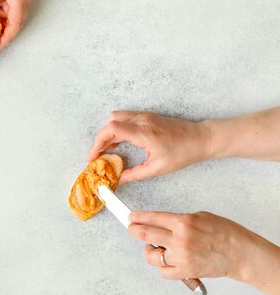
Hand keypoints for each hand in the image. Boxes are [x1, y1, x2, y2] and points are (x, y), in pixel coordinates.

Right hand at [87, 111, 211, 182]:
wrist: (201, 139)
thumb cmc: (183, 153)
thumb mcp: (158, 168)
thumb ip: (135, 174)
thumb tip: (119, 179)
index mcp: (144, 133)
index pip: (111, 129)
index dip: (97, 143)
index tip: (93, 156)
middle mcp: (142, 120)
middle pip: (110, 121)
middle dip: (100, 138)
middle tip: (99, 154)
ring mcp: (145, 116)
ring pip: (116, 117)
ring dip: (108, 132)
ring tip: (108, 149)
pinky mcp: (148, 116)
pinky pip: (125, 118)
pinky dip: (117, 128)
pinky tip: (119, 142)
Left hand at [128, 210, 259, 281]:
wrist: (241, 253)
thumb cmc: (225, 233)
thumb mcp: (201, 217)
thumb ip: (179, 220)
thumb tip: (159, 222)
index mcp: (183, 222)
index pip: (152, 218)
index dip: (138, 218)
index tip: (131, 218)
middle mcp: (180, 239)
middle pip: (144, 235)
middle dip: (134, 231)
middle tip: (133, 229)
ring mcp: (181, 257)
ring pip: (150, 256)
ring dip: (150, 251)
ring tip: (156, 248)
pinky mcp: (185, 272)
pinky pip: (162, 272)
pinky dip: (162, 267)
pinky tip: (168, 261)